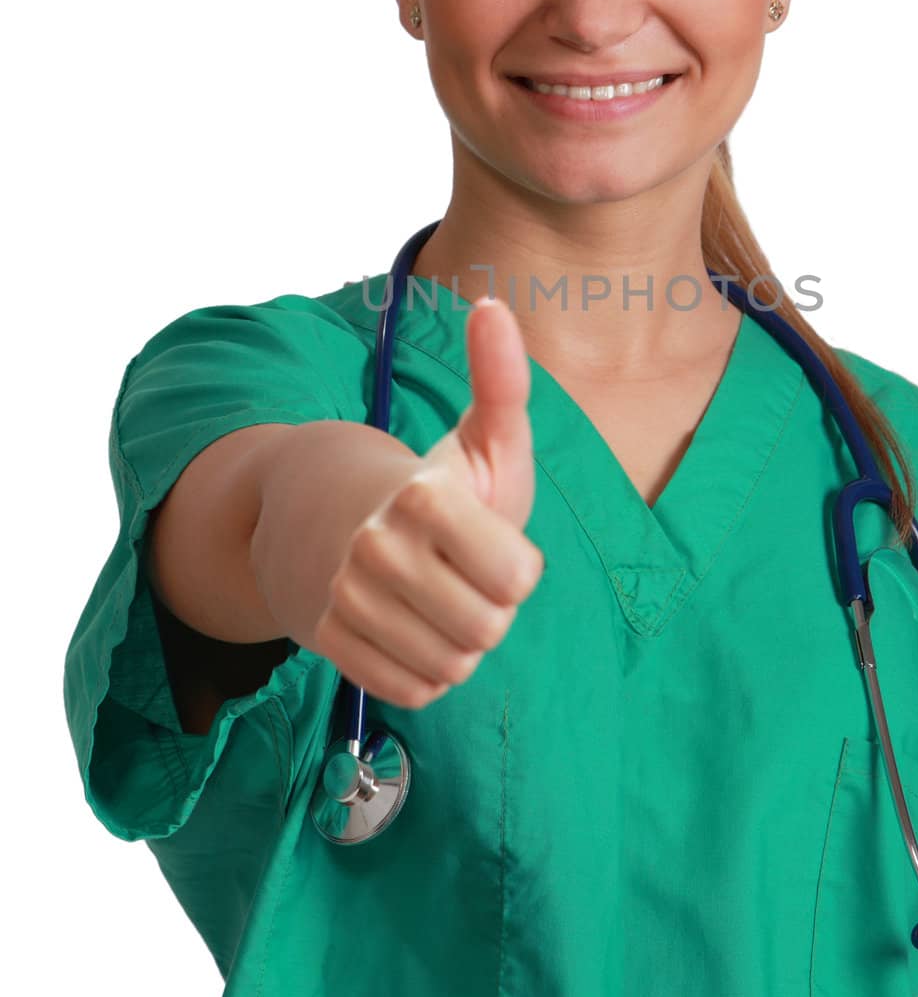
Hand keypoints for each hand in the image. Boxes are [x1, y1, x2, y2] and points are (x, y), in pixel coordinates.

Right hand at [312, 296, 541, 707]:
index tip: (491, 542)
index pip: (518, 580)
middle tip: (463, 574)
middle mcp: (376, 547)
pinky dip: (424, 671)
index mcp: (422, 495)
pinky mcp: (327, 640)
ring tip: (438, 600)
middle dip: (490, 609)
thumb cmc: (427, 480)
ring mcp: (345, 597)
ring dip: (458, 644)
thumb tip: (492, 306)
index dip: (518, 568)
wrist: (320, 512)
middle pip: (487, 630)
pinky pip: (411, 690)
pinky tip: (411, 629)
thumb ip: (501, 380)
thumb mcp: (477, 435)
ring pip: (450, 667)